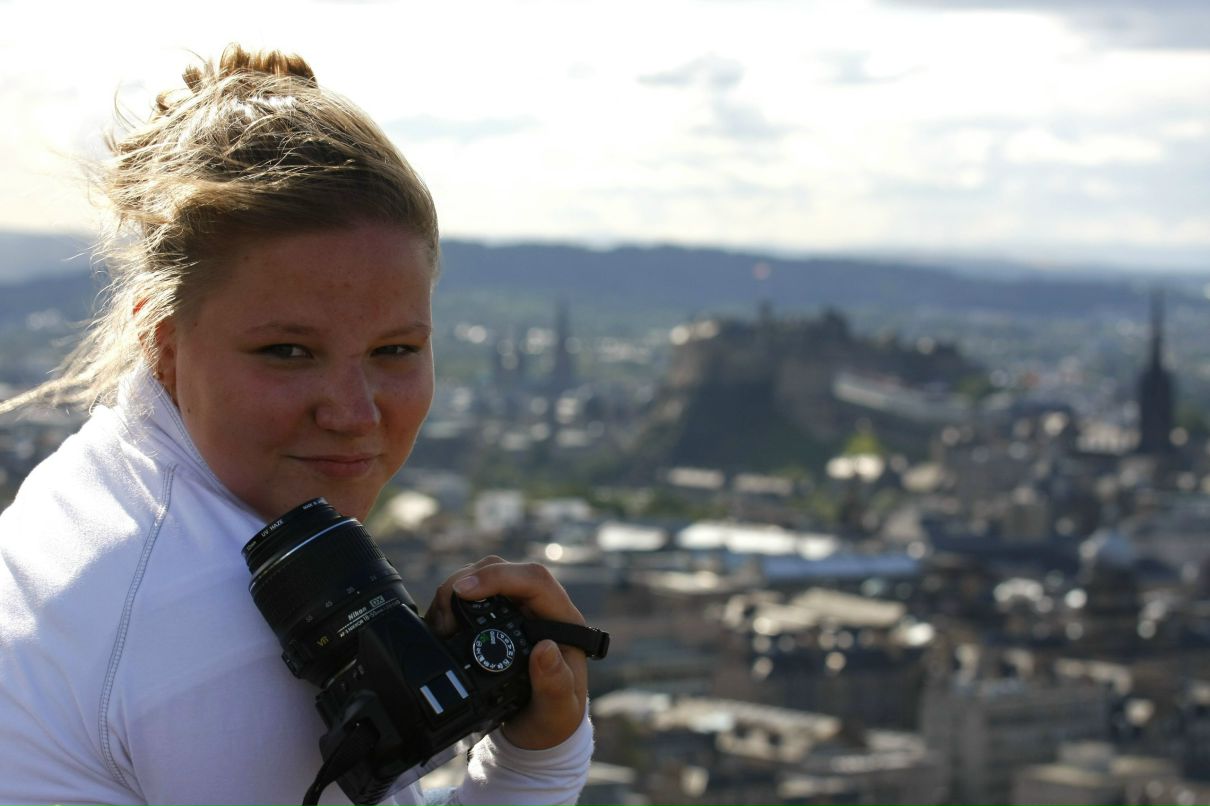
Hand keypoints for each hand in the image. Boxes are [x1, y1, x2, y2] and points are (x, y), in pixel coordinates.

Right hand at [425, 556, 587, 749]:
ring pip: (481, 577)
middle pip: (501, 569)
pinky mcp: (494, 616)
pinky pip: (469, 595)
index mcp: (562, 620)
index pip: (534, 579)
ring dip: (453, 594)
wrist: (538, 730)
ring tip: (440, 628)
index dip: (498, 577)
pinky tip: (439, 628)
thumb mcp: (558, 710)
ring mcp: (515, 609)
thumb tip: (545, 649)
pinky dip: (449, 606)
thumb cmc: (554, 717)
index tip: (463, 591)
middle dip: (466, 583)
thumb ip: (555, 684)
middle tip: (443, 620)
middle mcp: (538, 607)